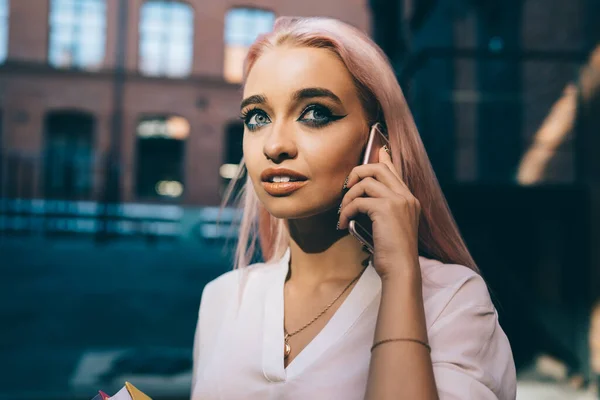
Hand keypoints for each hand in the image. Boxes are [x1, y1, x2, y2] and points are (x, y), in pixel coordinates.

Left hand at [337, 147, 420, 280]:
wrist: (401, 269)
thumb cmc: (392, 253)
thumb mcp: (389, 227)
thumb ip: (381, 210)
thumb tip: (362, 200)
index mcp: (409, 199)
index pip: (394, 171)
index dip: (383, 159)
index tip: (377, 151)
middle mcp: (406, 196)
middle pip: (379, 168)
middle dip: (358, 173)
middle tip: (347, 188)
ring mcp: (398, 201)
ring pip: (366, 182)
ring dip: (348, 197)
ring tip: (343, 213)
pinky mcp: (386, 209)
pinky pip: (358, 201)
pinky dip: (346, 211)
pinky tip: (343, 224)